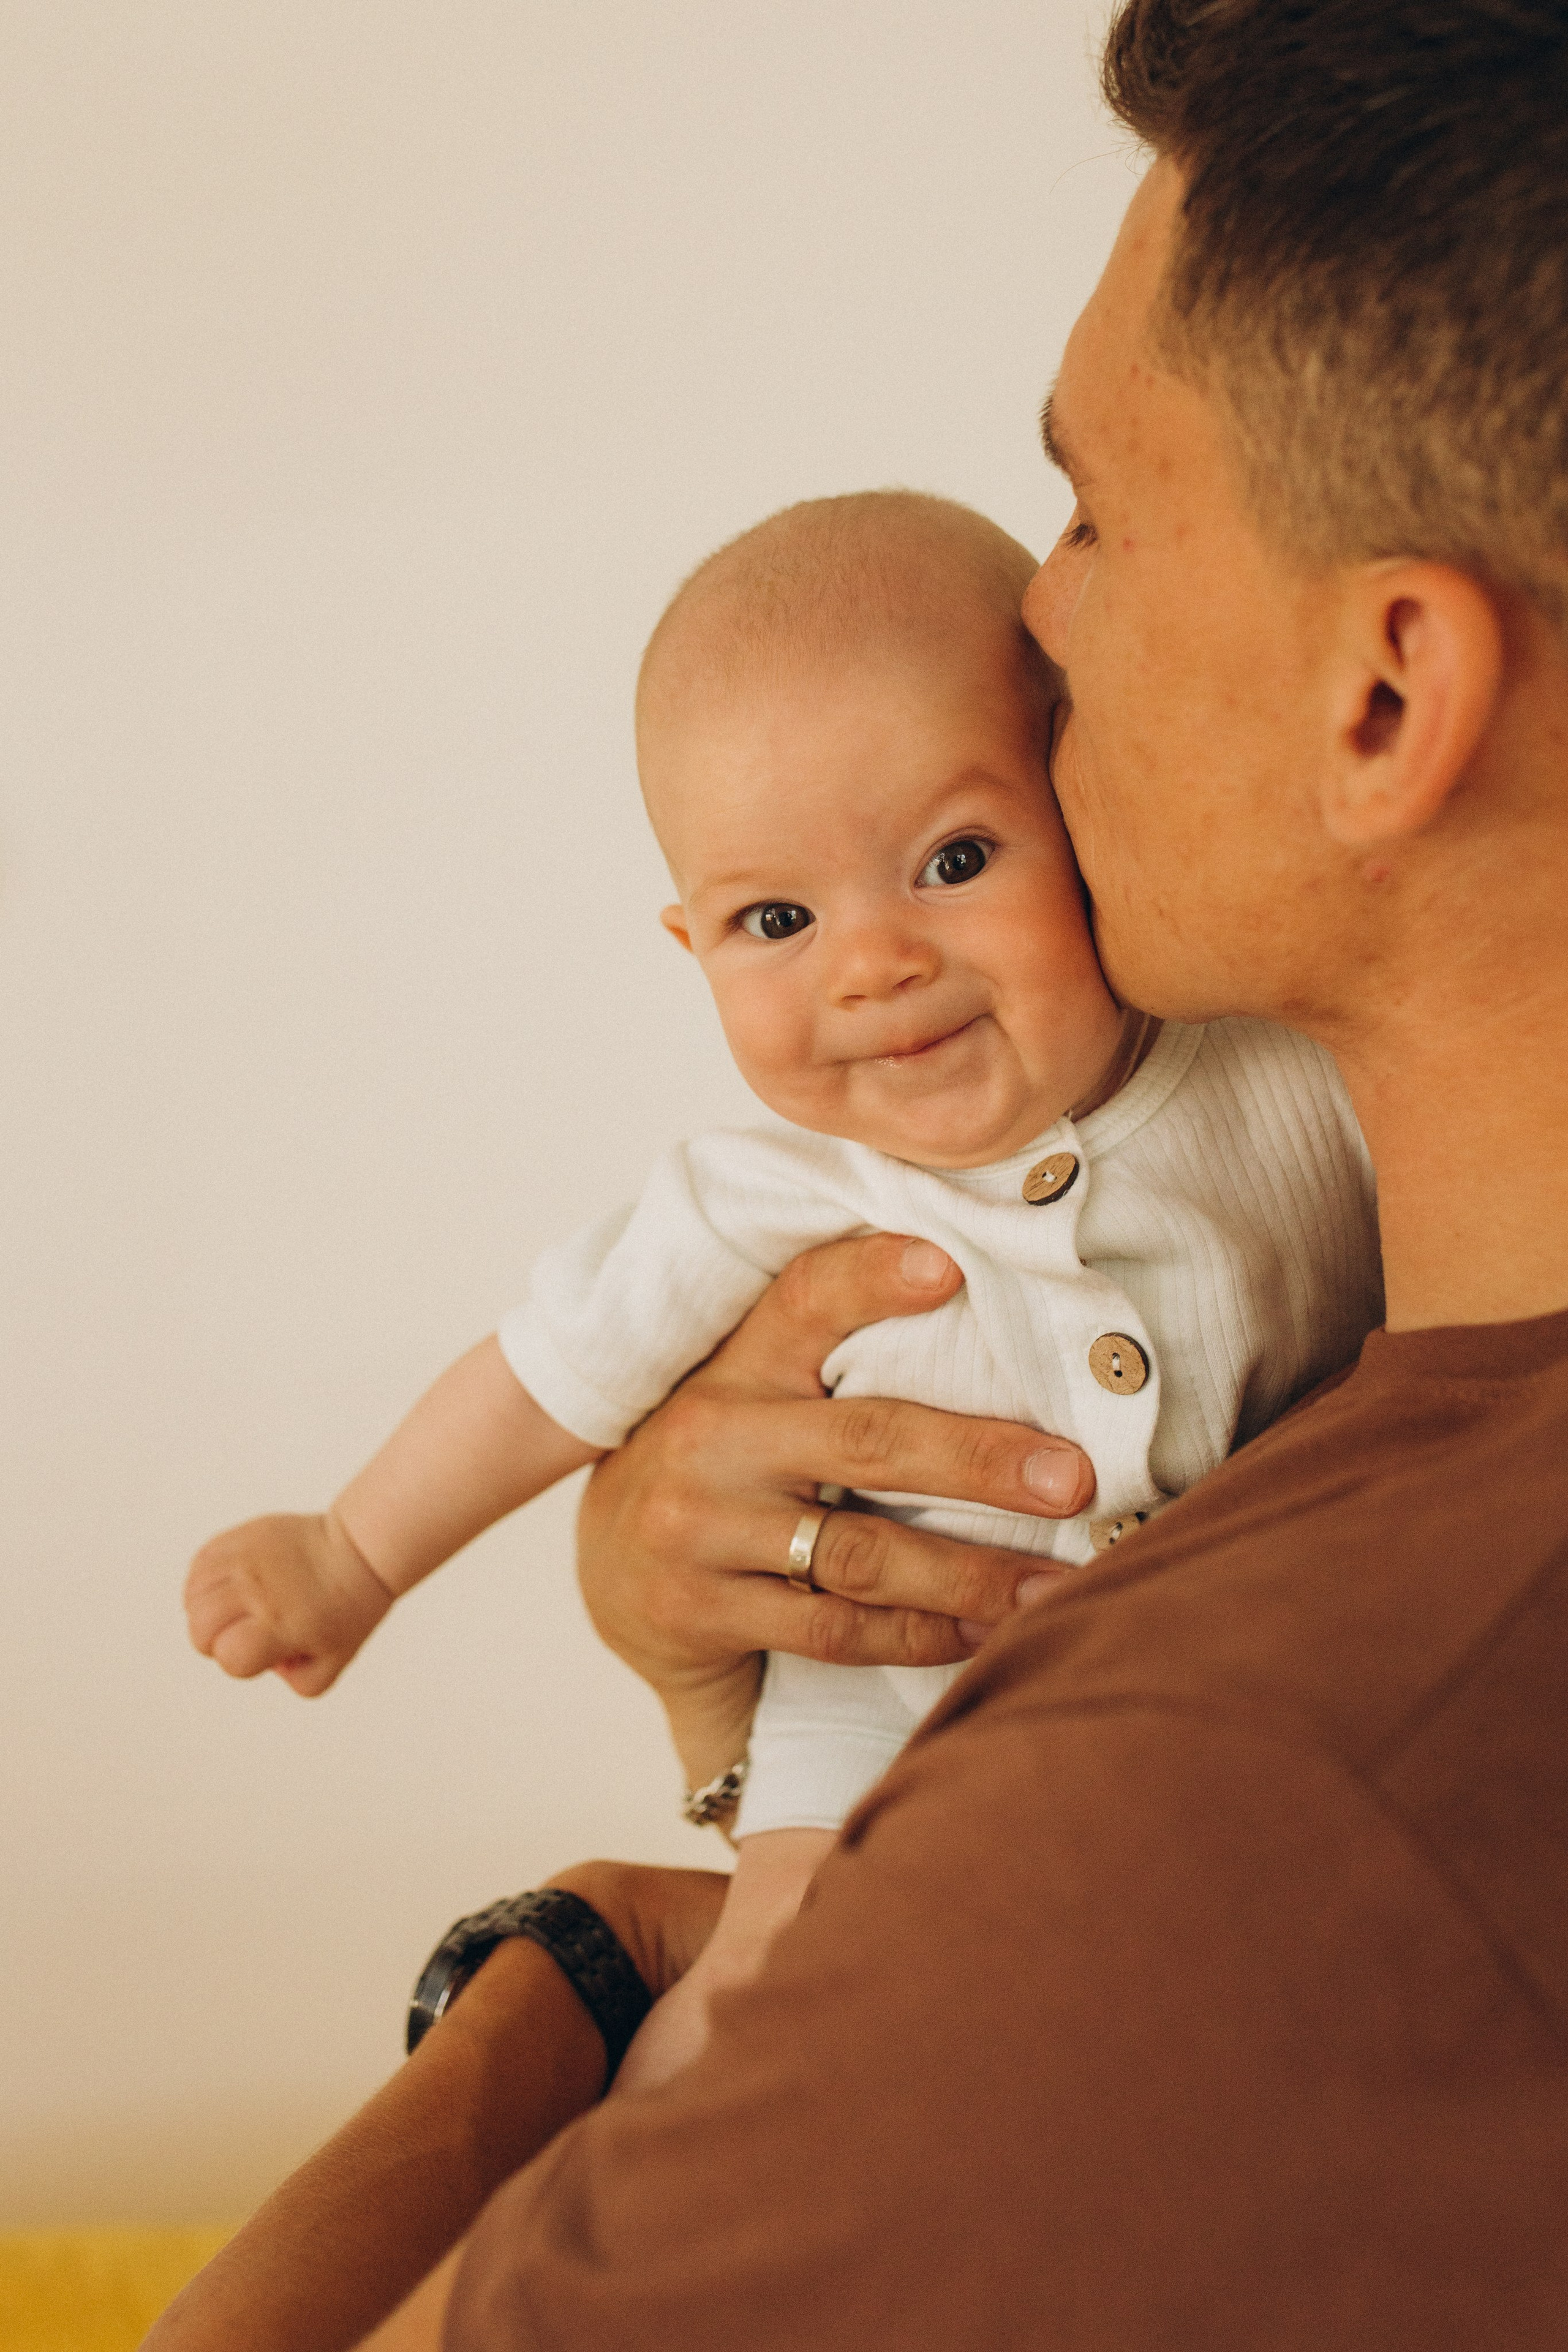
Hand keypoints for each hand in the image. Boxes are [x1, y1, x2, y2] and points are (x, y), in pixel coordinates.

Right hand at [185, 1510, 395, 1696]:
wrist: (360, 1550)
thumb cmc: (348, 1609)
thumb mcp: (333, 1661)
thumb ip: (297, 1681)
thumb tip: (267, 1666)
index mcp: (281, 1623)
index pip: (229, 1656)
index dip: (240, 1663)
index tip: (264, 1651)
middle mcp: (258, 1589)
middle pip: (201, 1626)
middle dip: (213, 1641)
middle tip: (241, 1632)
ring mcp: (247, 1557)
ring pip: (194, 1594)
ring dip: (204, 1610)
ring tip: (232, 1609)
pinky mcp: (244, 1535)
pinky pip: (201, 1562)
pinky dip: (203, 1581)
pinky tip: (226, 1587)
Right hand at [577, 1232, 1094, 1784]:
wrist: (608, 1577)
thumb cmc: (720, 1468)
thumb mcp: (746, 1396)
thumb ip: (823, 1360)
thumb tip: (972, 1298)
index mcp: (732, 1367)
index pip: (801, 1299)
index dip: (872, 1276)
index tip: (950, 1266)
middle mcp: (711, 1439)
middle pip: (867, 1441)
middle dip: (981, 1462)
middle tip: (1074, 1479)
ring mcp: (698, 1529)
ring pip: (860, 1555)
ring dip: (970, 1574)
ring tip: (1053, 1585)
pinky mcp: (697, 1611)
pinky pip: (830, 1629)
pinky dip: (916, 1636)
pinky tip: (979, 1634)